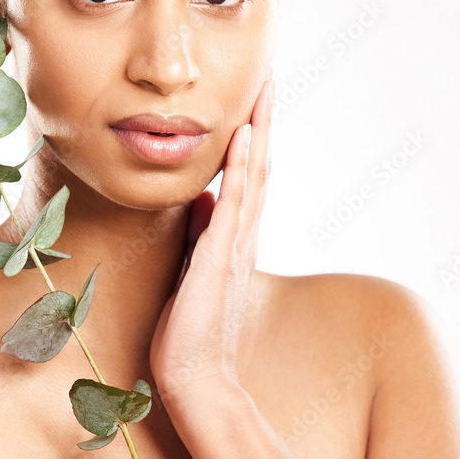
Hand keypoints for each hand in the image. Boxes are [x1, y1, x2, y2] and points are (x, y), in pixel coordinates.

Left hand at [149, 74, 273, 401]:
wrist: (194, 379)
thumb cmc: (189, 332)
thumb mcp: (193, 272)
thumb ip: (201, 236)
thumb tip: (203, 202)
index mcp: (234, 240)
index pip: (250, 178)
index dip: (254, 138)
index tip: (254, 100)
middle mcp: (242, 237)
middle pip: (261, 167)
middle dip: (264, 122)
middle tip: (269, 79)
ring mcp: (235, 246)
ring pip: (255, 177)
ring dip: (259, 132)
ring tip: (264, 91)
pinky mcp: (220, 258)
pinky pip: (234, 204)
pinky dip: (241, 168)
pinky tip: (243, 137)